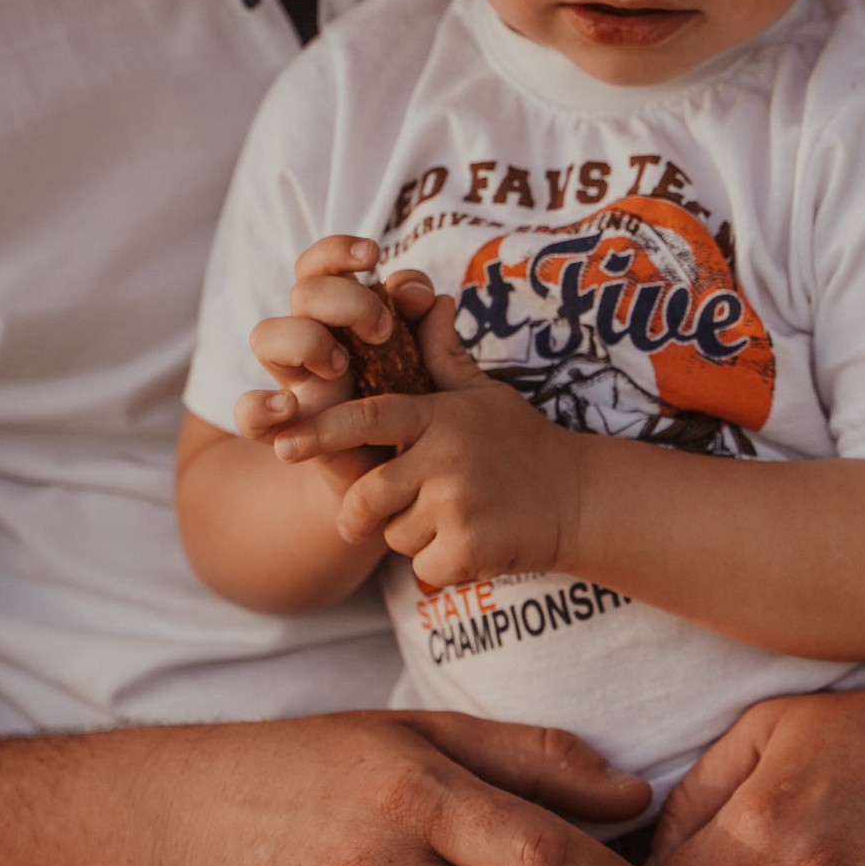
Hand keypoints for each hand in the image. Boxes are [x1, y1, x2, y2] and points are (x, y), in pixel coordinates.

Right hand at [236, 237, 440, 497]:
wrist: (397, 480)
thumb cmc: (413, 413)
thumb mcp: (434, 373)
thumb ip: (434, 337)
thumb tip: (436, 299)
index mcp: (344, 318)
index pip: (322, 266)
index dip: (338, 251)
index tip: (373, 255)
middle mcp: (313, 341)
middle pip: (303, 291)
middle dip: (345, 300)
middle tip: (382, 332)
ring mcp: (294, 383)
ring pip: (265, 334)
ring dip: (305, 341)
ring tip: (342, 367)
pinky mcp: (284, 430)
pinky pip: (246, 412)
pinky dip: (259, 405)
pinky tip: (289, 407)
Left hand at [274, 284, 589, 589]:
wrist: (581, 499)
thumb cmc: (524, 443)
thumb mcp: (484, 395)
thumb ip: (443, 357)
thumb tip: (427, 298)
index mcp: (440, 417)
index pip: (368, 419)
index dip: (321, 431)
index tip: (283, 446)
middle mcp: (446, 457)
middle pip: (367, 496)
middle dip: (362, 513)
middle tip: (379, 514)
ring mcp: (458, 504)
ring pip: (394, 535)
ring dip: (413, 536)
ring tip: (455, 517)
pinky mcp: (470, 548)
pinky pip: (423, 567)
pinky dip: (440, 565)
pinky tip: (472, 544)